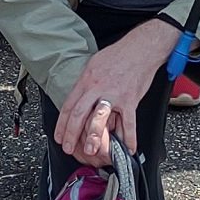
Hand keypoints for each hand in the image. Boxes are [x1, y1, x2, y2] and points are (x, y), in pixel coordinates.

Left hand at [53, 19, 180, 167]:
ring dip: (94, 137)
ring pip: (99, 119)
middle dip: (71, 134)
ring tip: (91, 151)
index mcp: (86, 80)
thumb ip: (86, 83)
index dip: (62, 123)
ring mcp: (114, 95)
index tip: (59, 136)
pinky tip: (129, 148)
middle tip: (67, 148)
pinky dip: (129, 138)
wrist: (140, 48)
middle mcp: (97, 88)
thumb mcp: (94, 64)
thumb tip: (79, 97)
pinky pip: (128, 123)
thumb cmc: (118, 55)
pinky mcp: (130, 100)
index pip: (69, 105)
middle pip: (79, 114)